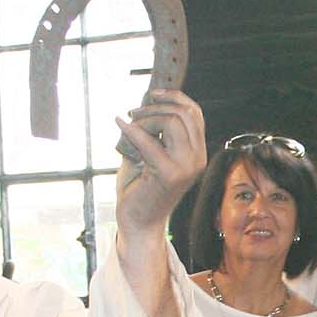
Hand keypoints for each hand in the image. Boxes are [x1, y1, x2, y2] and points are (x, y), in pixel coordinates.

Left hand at [114, 89, 208, 238]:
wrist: (137, 221)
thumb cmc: (140, 188)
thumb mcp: (151, 152)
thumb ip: (155, 130)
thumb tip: (148, 100)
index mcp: (197, 153)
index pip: (195, 113)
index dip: (175, 97)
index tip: (151, 94)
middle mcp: (197, 159)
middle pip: (184, 114)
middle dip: (156, 107)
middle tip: (133, 113)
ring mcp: (186, 167)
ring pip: (172, 122)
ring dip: (146, 119)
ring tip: (128, 124)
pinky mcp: (169, 175)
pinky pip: (150, 142)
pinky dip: (132, 130)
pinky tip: (119, 124)